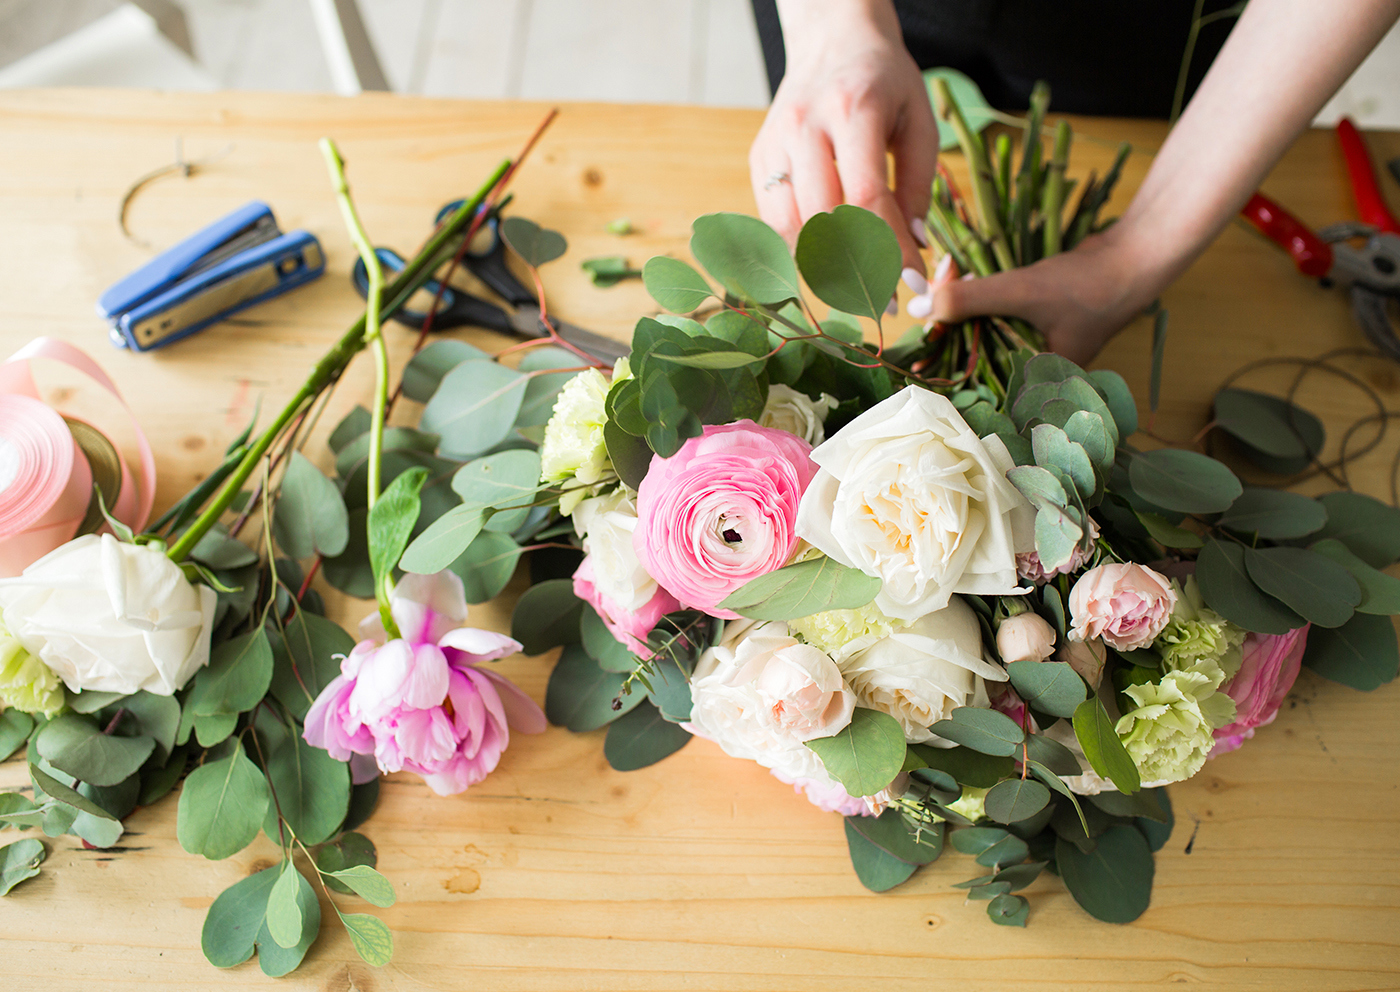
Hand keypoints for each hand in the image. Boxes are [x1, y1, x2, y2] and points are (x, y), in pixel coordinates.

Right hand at [750, 0, 937, 278]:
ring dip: (822, 264)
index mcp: (854, 108)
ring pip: (789, 224)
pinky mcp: (758, 157)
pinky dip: (798, 246)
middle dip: (855, 267)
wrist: (831, 40)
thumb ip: (920, 184)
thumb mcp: (918, 121)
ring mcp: (775, 141)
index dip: (888, 247)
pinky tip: (825, 258)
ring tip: (853, 285)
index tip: (910, 282)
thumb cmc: (884, 82)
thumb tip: (913, 247)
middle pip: (822, 216)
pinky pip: (772, 218)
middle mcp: (806, 125)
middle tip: (882, 299)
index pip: (867, 195)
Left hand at [929, 229, 1162, 364]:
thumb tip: (921, 306)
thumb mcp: (1024, 291)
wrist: (1135, 256)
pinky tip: (959, 280)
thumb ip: (972, 299)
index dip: (940, 370)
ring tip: (938, 286)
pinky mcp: (1033, 323)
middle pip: (973, 360)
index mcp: (1032, 385)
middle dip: (946, 332)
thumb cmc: (1089, 285)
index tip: (911, 353)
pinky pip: (995, 318)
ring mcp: (1032, 347)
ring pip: (982, 335)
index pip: (974, 389)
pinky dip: (979, 301)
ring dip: (960, 313)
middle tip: (922, 305)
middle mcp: (1031, 373)